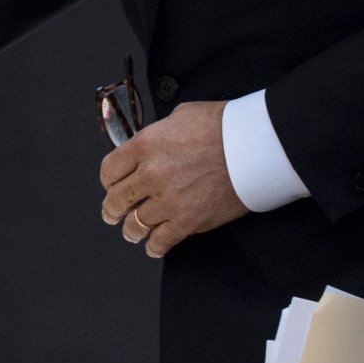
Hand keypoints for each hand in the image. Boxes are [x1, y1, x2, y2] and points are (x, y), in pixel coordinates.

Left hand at [100, 100, 248, 257]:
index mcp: (145, 145)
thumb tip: (152, 146)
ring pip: (135, 225)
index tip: (111, 185)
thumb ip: (158, 134)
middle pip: (117, 199)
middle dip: (112, 209)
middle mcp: (151, 174)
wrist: (254, 146)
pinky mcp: (188, 221)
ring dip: (130, 230)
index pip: (109, 170)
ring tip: (131, 232)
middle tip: (113, 213)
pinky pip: (161, 241)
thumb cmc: (223, 126)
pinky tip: (153, 246)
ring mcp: (168, 200)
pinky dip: (154, 246)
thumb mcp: (181, 116)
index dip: (108, 180)